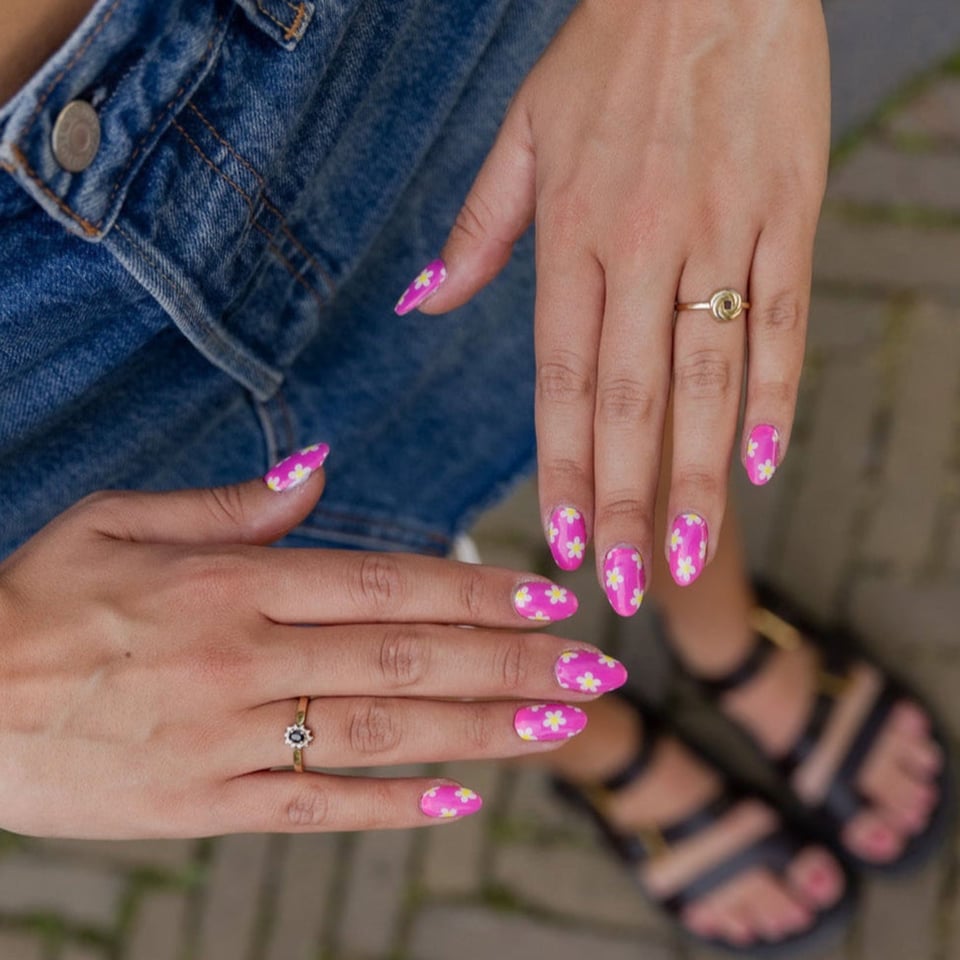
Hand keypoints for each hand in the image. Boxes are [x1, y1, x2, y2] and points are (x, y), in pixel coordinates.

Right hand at [0, 448, 623, 837]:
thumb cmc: (38, 597)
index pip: (385, 586)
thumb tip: (319, 468)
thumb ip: (230, 503)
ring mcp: (227, 738)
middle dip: (512, 665)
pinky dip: (393, 806)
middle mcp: (243, 659)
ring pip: (382, 735)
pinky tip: (463, 800)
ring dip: (483, 732)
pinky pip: (315, 806)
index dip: (476, 593)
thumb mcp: (119, 520)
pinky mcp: (202, 805)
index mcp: (231, 583)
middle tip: (595, 672)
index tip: (551, 598)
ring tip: (562, 728)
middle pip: (407, 662)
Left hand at [409, 0, 829, 608]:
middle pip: (631, 401)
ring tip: (685, 557)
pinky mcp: (788, 212)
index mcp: (571, 236)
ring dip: (694, 475)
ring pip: (706, 378)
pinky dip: (776, 397)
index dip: (562, 468)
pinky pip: (783, 321)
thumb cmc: (609, 53)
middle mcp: (641, 247)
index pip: (562, 381)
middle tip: (618, 587)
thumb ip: (479, 230)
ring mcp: (719, 233)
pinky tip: (762, 465)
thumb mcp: (523, 131)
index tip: (560, 541)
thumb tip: (427, 301)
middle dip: (622, 503)